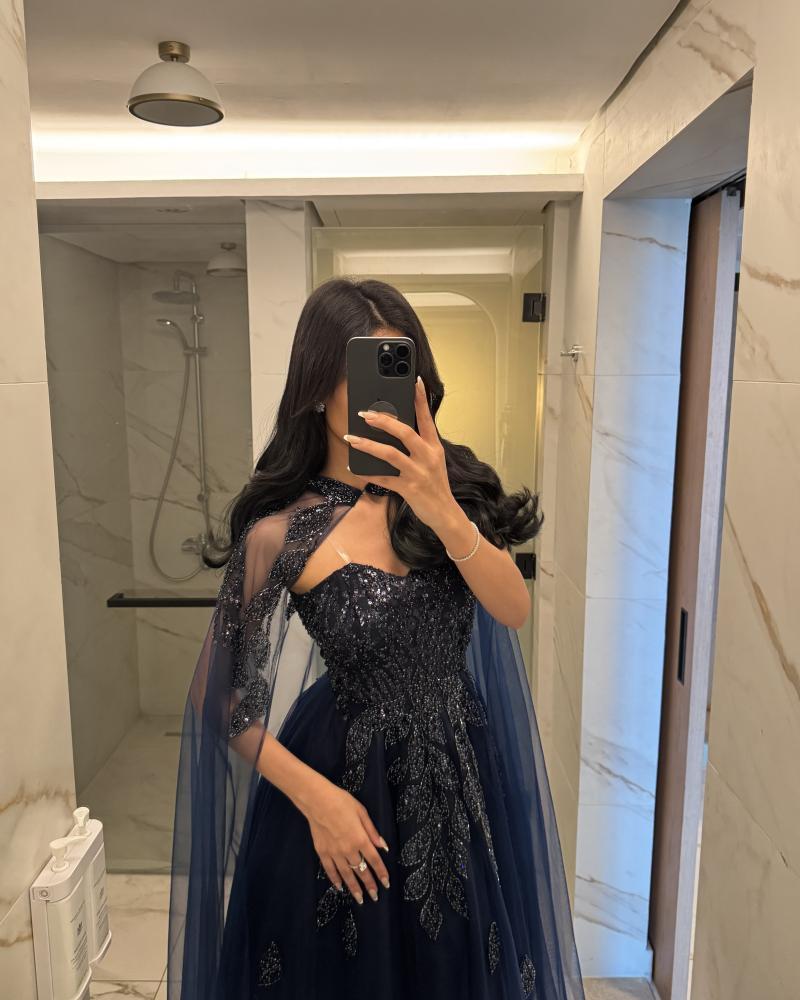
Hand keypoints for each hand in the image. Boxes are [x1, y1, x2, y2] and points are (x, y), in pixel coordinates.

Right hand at [300, 776, 390, 904]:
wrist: (317, 801)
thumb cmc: (341, 802)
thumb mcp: (362, 812)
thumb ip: (372, 831)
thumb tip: (383, 846)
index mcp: (360, 839)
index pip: (374, 860)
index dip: (381, 873)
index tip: (386, 884)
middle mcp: (348, 849)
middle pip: (361, 871)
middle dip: (370, 885)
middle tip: (375, 896)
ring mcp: (334, 853)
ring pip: (347, 875)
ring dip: (354, 888)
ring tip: (360, 899)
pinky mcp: (322, 852)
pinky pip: (330, 870)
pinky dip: (335, 880)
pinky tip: (340, 887)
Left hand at [343, 376, 457, 532]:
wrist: (445, 514)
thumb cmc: (436, 485)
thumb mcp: (434, 461)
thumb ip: (420, 445)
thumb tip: (397, 430)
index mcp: (434, 447)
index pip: (427, 418)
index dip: (420, 399)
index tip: (414, 381)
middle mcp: (427, 457)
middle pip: (405, 432)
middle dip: (383, 421)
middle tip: (364, 414)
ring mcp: (418, 473)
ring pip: (390, 453)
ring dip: (367, 445)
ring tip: (351, 438)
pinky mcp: (409, 488)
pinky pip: (383, 478)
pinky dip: (367, 473)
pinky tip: (354, 468)